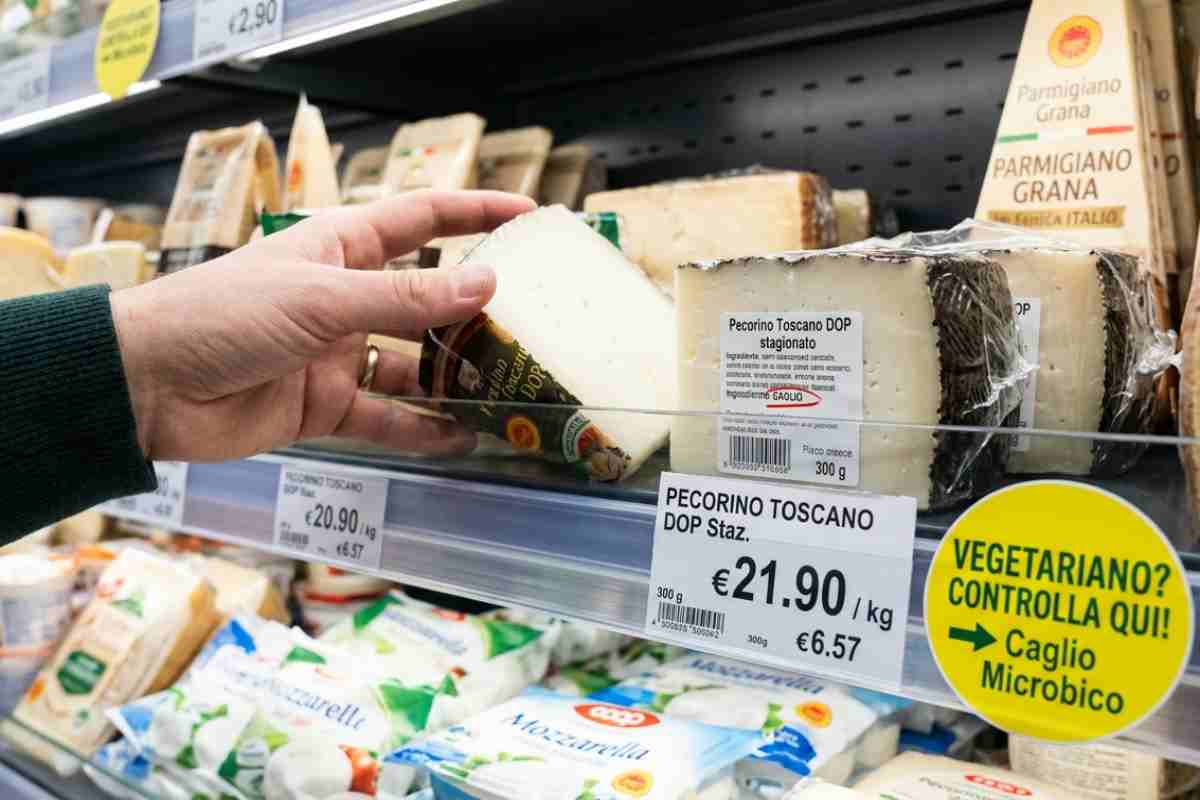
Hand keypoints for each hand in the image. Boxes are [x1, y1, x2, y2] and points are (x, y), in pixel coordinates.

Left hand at [111, 190, 534, 461]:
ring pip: (411, 363)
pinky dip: (420, 426)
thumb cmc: (223, 316)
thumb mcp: (320, 299)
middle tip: (533, 325)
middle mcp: (345, 297)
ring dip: (453, 377)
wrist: (145, 386)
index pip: (421, 220)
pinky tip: (460, 435)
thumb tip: (487, 286)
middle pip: (426, 299)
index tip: (529, 215)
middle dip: (475, 312)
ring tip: (506, 389)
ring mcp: (336, 353)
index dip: (474, 212)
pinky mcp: (323, 405)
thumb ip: (404, 299)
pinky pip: (384, 415)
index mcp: (340, 249)